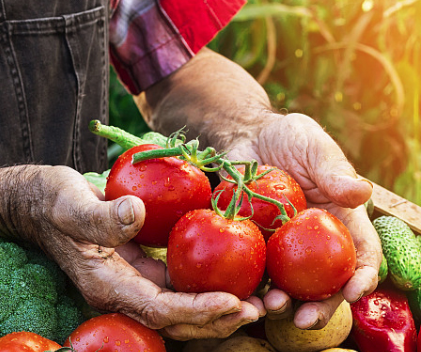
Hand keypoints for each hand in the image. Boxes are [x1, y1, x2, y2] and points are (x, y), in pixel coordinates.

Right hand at [0, 165, 264, 339]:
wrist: (40, 203)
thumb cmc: (51, 200)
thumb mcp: (68, 202)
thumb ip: (97, 215)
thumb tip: (135, 214)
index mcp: (107, 283)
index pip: (159, 310)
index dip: (197, 310)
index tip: (233, 302)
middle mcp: (123, 291)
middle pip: (177, 320)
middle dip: (217, 319)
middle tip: (258, 310)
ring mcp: (132, 282)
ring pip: (181, 308)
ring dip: (218, 308)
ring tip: (256, 302)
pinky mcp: (140, 269)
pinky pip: (178, 286)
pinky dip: (206, 288)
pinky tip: (231, 277)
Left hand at [224, 112, 381, 328]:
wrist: (247, 138)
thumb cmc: (288, 138)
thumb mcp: (313, 146)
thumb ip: (333, 170)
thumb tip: (361, 193)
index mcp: (340, 220)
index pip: (361, 254)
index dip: (362, 276)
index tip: (352, 291)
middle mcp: (314, 241)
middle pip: (325, 282)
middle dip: (320, 306)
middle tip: (305, 319)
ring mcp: (283, 245)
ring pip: (288, 284)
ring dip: (281, 302)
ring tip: (268, 306)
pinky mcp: (253, 243)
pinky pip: (253, 269)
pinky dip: (249, 285)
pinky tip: (241, 293)